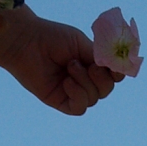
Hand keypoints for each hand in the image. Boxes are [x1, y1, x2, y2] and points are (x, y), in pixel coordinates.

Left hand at [0, 5, 122, 114]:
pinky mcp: (59, 101)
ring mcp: (71, 91)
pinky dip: (77, 95)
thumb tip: (120, 66)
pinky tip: (67, 82)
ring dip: (85, 82)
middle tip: (88, 64)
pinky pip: (79, 108)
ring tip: (70, 66)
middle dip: (101, 77)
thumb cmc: (52, 37)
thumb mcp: (82, 44)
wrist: (26, 40)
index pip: (114, 76)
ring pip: (94, 98)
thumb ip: (100, 57)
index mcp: (91, 64)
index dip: (118, 72)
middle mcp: (83, 80)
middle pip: (106, 89)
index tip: (115, 64)